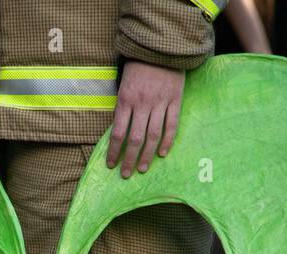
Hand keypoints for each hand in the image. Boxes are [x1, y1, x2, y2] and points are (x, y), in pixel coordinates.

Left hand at [107, 62, 184, 177]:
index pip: (117, 133)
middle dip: (130, 159)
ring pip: (153, 136)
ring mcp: (160, 103)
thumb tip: (118, 133)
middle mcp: (142, 104)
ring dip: (147, 155)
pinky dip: (167, 141)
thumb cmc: (138, 68)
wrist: (160, 47)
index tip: (111, 164)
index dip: (113, 151)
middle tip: (126, 174)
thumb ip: (122, 108)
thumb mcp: (123, 86)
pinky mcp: (175, 100)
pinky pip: (171, 125)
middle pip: (135, 139)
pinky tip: (161, 154)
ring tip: (143, 169)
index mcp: (125, 100)